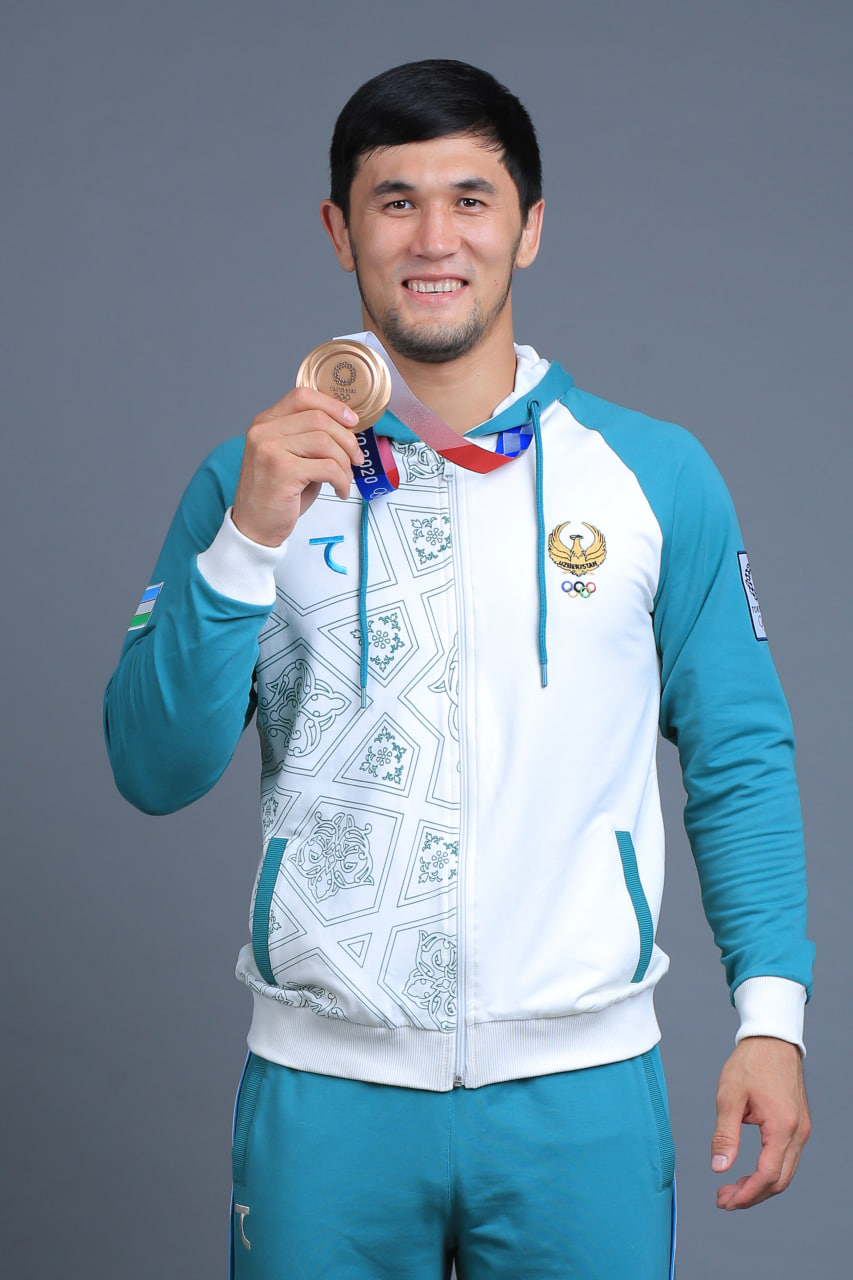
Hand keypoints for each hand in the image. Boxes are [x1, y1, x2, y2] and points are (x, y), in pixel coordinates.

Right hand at [232, 387, 363, 545]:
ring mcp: (270, 450)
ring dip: (344, 462)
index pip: (302, 396)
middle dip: (346, 439)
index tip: (351, 421)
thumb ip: (309, 438)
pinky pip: (327, 467)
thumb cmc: (276, 494)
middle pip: (318, 418)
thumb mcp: (289, 457)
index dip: (332, 405)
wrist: (255, 526)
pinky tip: (339, 490)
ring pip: (325, 442)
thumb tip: (346, 429)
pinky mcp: (282, 471)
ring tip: (345, 478)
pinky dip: (341, 480)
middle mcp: (264, 432)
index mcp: (265, 422)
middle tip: (356, 458)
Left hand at [711, 1035, 809, 1209]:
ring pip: (784, 1173)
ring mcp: (801, 1130)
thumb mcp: (729, 1096)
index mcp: (782, 1126)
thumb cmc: (750, 1063)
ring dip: (759, 1185)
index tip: (725, 1200)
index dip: (746, 1194)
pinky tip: (748, 1171)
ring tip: (731, 1188)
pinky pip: (786, 1159)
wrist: (772, 1040)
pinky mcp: (798, 1126)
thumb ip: (725, 1135)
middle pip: (779, 1181)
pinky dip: (768, 1171)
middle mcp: (798, 1133)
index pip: (768, 1175)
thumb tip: (719, 1168)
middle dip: (751, 1196)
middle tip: (724, 1199)